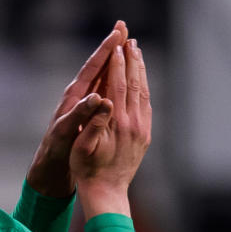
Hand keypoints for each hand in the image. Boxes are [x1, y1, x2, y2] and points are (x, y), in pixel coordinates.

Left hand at [26, 22, 127, 197]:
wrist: (51, 164)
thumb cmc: (57, 149)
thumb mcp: (67, 132)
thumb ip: (81, 114)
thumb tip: (98, 97)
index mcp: (73, 97)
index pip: (91, 68)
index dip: (104, 50)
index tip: (117, 33)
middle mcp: (78, 96)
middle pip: (98, 65)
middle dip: (110, 46)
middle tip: (123, 25)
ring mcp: (84, 102)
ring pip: (103, 75)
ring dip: (115, 58)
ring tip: (127, 42)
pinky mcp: (89, 111)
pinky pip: (106, 88)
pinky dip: (115, 77)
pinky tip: (125, 71)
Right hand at [70, 38, 150, 216]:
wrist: (107, 191)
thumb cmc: (87, 170)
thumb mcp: (83, 148)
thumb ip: (93, 123)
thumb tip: (103, 101)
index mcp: (116, 123)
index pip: (119, 85)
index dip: (118, 64)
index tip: (117, 45)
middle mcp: (133, 123)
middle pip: (135, 84)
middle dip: (133, 60)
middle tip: (131, 40)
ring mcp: (142, 129)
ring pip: (144, 92)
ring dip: (141, 70)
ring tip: (138, 52)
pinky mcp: (145, 135)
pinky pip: (147, 105)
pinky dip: (145, 87)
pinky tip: (142, 79)